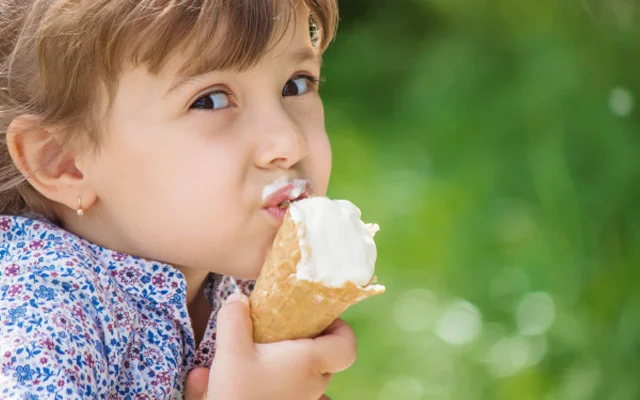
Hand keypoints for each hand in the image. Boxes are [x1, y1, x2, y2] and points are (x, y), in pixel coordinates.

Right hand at [185, 293, 355, 399]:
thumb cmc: (239, 391)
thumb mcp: (230, 351)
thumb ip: (234, 319)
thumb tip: (238, 297)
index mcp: (310, 362)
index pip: (347, 345)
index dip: (340, 328)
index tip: (319, 315)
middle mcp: (314, 383)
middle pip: (327, 357)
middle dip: (311, 338)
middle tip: (286, 324)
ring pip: (311, 373)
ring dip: (297, 358)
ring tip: (267, 346)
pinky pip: (296, 386)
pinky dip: (286, 374)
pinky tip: (259, 370)